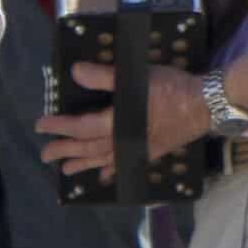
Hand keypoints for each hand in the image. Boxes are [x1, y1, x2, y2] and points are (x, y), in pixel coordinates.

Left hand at [34, 63, 209, 179]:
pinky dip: (110, 170)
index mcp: (114, 122)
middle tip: (45, 154)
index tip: (41, 125)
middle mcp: (120, 141)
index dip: (59, 126)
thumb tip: (75, 72)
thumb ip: (105, 77)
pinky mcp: (149, 152)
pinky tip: (104, 175)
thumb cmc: (171, 89)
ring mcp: (135, 150)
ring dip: (82, 163)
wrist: (205, 105)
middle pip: (86, 148)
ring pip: (101, 159)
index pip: (79, 127)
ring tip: (65, 169)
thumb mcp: (137, 77)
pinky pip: (123, 165)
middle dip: (64, 150)